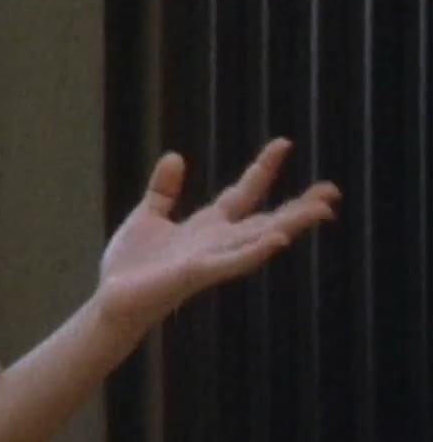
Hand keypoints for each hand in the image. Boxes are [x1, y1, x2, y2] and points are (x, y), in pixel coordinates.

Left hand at [97, 139, 339, 331]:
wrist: (110, 299)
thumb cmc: (131, 265)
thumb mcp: (147, 216)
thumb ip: (164, 190)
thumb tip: (176, 155)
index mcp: (206, 228)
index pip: (243, 194)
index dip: (263, 169)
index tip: (284, 142)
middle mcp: (216, 243)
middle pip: (266, 220)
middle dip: (299, 207)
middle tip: (332, 190)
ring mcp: (210, 259)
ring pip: (259, 239)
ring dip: (290, 225)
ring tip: (322, 210)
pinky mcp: (195, 274)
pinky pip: (231, 262)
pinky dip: (255, 251)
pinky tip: (278, 240)